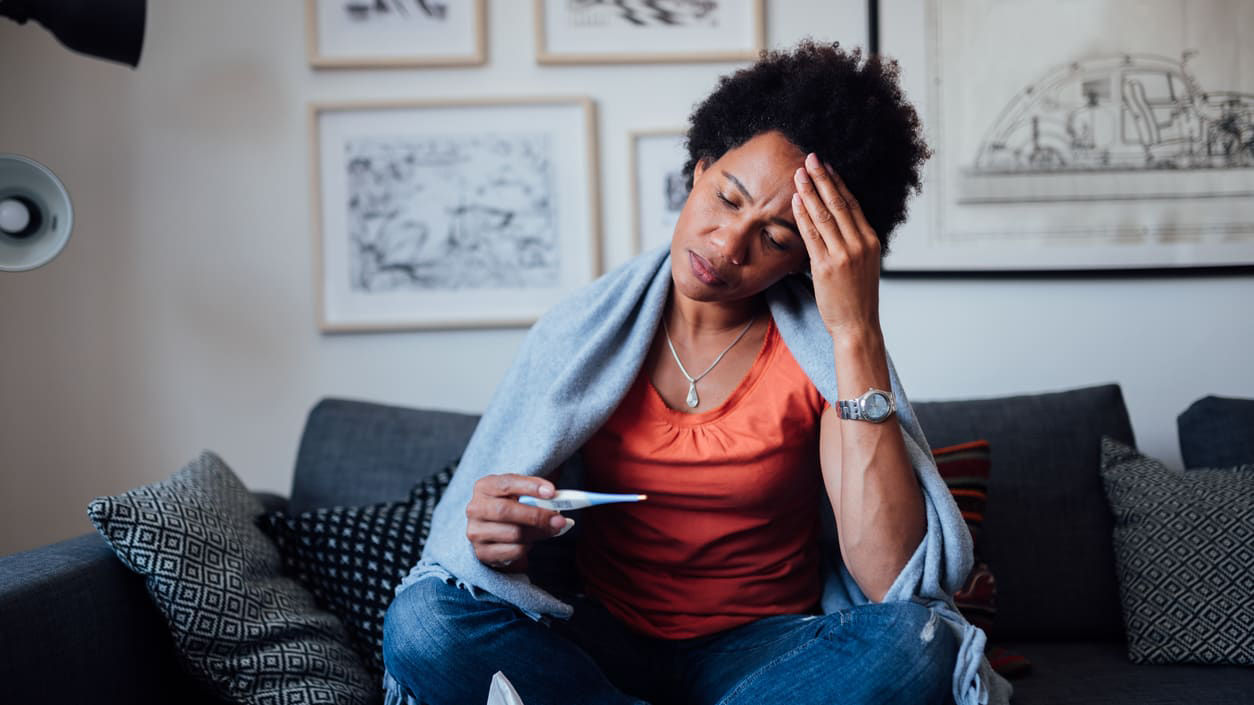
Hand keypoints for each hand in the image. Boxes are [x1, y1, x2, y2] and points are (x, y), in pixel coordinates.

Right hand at [466, 473, 571, 571]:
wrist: (493, 530)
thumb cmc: (511, 507)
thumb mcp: (519, 493)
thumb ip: (536, 493)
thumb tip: (558, 500)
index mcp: (484, 487)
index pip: (507, 484)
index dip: (530, 487)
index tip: (552, 492)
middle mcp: (475, 508)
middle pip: (506, 511)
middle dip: (537, 516)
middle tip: (559, 520)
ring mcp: (476, 532)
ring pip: (514, 534)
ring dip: (538, 533)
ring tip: (548, 530)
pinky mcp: (482, 553)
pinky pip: (514, 551)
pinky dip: (528, 547)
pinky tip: (530, 541)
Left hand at [791, 152, 881, 338]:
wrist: (857, 326)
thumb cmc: (856, 298)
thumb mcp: (863, 266)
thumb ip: (853, 244)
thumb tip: (837, 225)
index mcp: (871, 241)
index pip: (853, 205)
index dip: (838, 183)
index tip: (827, 167)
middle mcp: (860, 244)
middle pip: (839, 204)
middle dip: (823, 179)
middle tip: (811, 158)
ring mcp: (843, 255)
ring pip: (824, 215)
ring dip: (810, 192)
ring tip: (799, 174)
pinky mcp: (826, 266)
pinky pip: (812, 235)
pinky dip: (803, 215)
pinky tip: (795, 201)